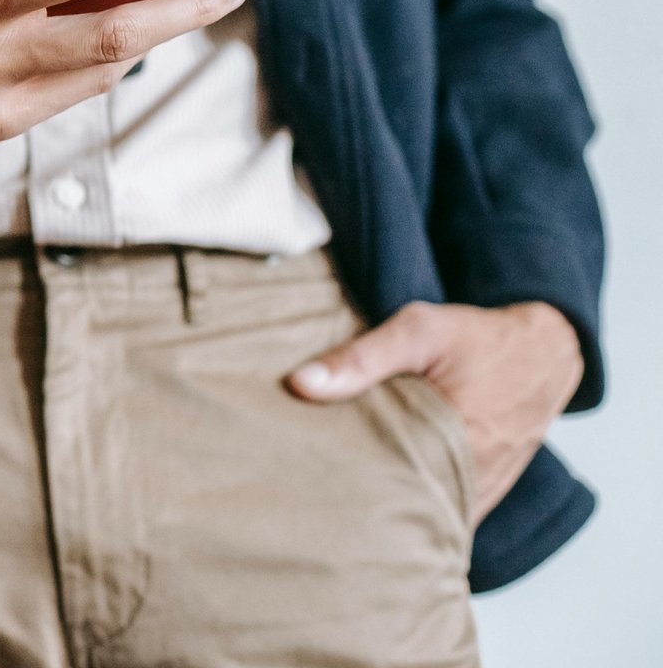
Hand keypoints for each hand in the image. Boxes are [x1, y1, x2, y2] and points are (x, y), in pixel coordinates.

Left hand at [286, 300, 583, 519]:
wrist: (546, 349)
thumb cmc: (480, 337)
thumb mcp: (419, 330)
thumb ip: (361, 358)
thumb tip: (301, 384)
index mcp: (458, 442)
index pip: (391, 490)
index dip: (348, 494)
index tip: (309, 491)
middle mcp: (476, 476)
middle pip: (408, 511)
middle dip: (364, 511)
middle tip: (317, 503)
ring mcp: (485, 488)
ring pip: (431, 518)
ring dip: (394, 513)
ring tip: (343, 508)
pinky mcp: (489, 487)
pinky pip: (452, 513)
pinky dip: (422, 510)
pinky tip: (386, 502)